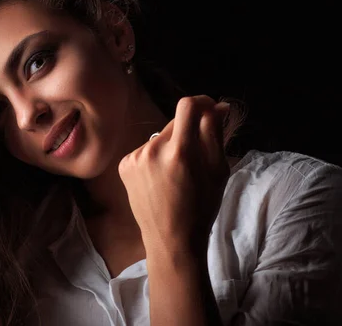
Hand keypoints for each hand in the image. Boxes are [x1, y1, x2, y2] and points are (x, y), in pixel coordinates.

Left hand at [117, 95, 230, 253]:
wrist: (171, 240)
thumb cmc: (201, 208)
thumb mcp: (217, 171)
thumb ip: (215, 133)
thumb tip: (218, 106)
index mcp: (179, 152)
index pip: (187, 106)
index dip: (202, 101)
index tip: (211, 109)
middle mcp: (152, 150)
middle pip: (175, 123)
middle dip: (189, 132)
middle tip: (197, 156)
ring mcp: (134, 157)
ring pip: (160, 138)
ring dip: (171, 146)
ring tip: (176, 174)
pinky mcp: (124, 165)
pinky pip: (146, 150)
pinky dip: (155, 158)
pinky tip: (160, 179)